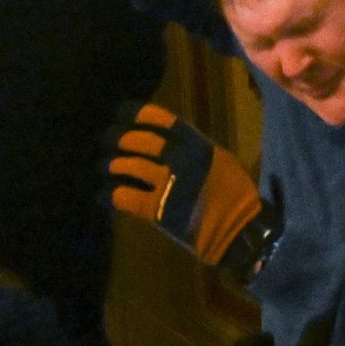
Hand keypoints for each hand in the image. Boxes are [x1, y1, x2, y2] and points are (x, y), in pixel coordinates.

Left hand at [109, 103, 268, 270]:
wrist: (240, 233)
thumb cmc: (235, 196)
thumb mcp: (221, 161)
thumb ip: (195, 148)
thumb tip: (168, 138)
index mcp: (197, 145)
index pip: (161, 120)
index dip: (137, 114)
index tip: (121, 112)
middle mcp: (181, 160)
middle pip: (140, 141)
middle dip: (119, 138)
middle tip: (107, 140)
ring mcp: (169, 184)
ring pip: (130, 166)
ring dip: (113, 165)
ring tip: (107, 166)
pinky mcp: (159, 210)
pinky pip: (125, 197)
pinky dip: (110, 195)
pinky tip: (104, 195)